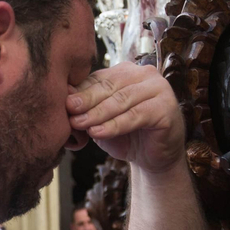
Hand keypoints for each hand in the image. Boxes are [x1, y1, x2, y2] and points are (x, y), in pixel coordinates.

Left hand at [67, 63, 185, 174]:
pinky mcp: (166, 107)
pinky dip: (115, 125)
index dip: (80, 93)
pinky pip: (136, 115)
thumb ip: (86, 107)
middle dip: (87, 101)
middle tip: (69, 112)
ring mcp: (159, 88)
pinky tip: (98, 132)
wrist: (153, 158)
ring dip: (98, 113)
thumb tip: (62, 95)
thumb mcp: (101, 120)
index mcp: (126, 72)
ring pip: (122, 100)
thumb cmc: (126, 136)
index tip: (62, 105)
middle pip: (110, 86)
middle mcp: (144, 74)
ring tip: (80, 124)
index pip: (99, 79)